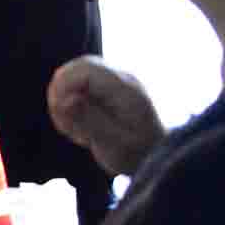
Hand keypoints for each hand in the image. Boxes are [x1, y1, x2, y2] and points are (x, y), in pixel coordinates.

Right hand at [47, 55, 167, 176]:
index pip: (84, 68)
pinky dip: (75, 103)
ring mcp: (117, 81)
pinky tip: (82, 126)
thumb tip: (65, 100)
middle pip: (78, 68)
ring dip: (67, 100)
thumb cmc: (140, 154)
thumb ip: (89, 121)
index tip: (61, 114)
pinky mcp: (112, 89)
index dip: (64, 86)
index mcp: (124, 88)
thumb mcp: (114, 145)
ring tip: (75, 130)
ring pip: (77, 75)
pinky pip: (84, 85)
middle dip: (62, 93)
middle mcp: (122, 78)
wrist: (163, 156)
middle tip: (65, 125)